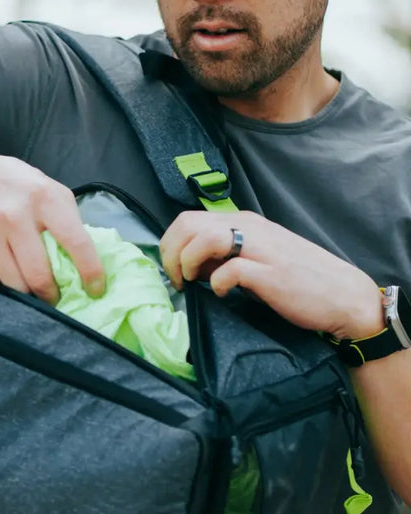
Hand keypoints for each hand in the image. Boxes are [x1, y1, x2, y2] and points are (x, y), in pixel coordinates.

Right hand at [0, 137, 104, 303]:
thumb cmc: (9, 182)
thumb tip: (88, 256)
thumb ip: (66, 216)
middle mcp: (15, 217)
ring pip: (17, 286)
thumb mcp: (44, 186)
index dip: (91, 271)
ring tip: (34, 287)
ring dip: (30, 294)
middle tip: (58, 297)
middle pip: (41, 276)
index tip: (96, 288)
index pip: (76, 242)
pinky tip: (5, 266)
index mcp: (43, 198)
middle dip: (54, 294)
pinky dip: (4, 281)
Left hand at [159, 210, 383, 339]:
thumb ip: (227, 254)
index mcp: (245, 222)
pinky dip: (216, 283)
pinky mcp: (270, 273)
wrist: (343, 295)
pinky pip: (229, 270)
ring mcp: (260, 249)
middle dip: (171, 253)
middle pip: (189, 225)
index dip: (170, 245)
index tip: (174, 270)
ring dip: (188, 263)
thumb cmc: (300, 279)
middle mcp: (250, 228)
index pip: (189, 219)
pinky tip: (222, 294)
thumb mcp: (258, 255)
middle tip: (177, 280)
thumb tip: (193, 264)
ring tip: (193, 283)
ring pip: (204, 239)